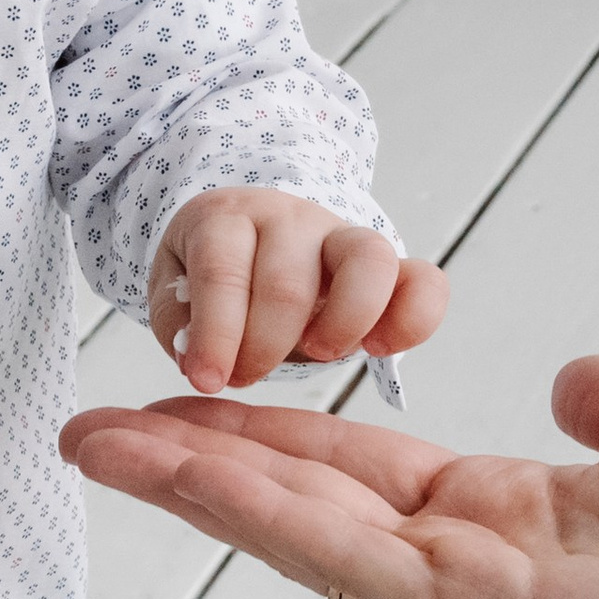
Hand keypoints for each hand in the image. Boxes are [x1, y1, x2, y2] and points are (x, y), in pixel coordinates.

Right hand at [62, 354, 598, 598]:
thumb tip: (580, 376)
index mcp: (493, 519)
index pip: (342, 472)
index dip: (253, 436)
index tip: (169, 400)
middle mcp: (460, 562)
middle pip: (294, 503)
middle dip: (185, 464)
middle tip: (83, 429)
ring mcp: (463, 596)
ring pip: (296, 532)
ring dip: (192, 484)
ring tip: (98, 443)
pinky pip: (350, 553)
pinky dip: (261, 512)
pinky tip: (190, 472)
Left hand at [149, 187, 447, 394]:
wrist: (252, 237)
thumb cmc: (212, 273)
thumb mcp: (174, 291)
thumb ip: (179, 323)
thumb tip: (202, 360)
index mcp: (227, 217)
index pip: (222, 271)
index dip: (215, 333)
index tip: (206, 380)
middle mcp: (290, 218)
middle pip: (288, 282)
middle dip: (263, 347)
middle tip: (244, 376)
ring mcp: (344, 237)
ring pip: (369, 261)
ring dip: (343, 323)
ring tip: (316, 354)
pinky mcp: (388, 266)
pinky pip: (424, 281)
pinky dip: (414, 319)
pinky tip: (378, 349)